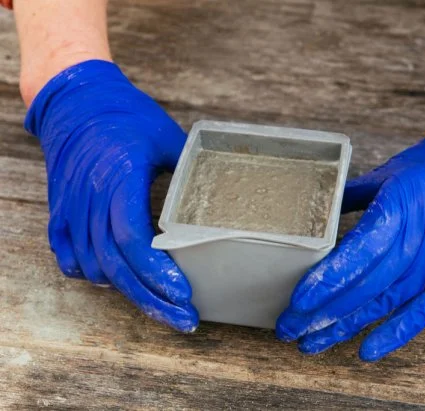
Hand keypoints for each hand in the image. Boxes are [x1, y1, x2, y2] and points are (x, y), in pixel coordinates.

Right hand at [26, 60, 198, 331]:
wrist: (77, 101)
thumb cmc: (126, 115)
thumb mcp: (167, 138)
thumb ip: (189, 171)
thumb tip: (220, 197)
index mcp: (119, 179)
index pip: (133, 239)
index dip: (158, 271)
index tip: (185, 293)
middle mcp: (90, 200)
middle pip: (117, 265)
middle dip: (152, 299)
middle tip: (184, 320)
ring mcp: (70, 209)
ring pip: (95, 267)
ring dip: (128, 292)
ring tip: (162, 305)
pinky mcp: (60, 213)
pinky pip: (70, 257)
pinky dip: (94, 276)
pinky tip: (119, 284)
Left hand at [276, 86, 424, 360]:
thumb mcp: (392, 171)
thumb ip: (354, 196)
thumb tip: (318, 215)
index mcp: (404, 202)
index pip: (360, 250)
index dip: (328, 280)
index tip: (297, 302)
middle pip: (370, 283)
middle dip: (325, 311)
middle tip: (290, 330)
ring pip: (390, 301)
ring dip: (349, 325)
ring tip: (314, 343)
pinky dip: (396, 332)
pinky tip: (366, 350)